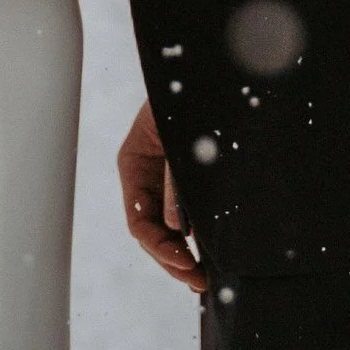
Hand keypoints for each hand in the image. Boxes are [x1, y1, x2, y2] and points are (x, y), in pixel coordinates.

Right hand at [119, 97, 200, 289]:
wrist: (215, 67)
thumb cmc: (192, 94)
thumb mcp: (178, 138)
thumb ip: (176, 182)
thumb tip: (177, 228)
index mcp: (134, 163)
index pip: (139, 221)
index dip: (160, 248)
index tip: (186, 264)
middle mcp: (148, 174)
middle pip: (153, 231)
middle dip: (174, 259)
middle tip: (199, 282)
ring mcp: (170, 176)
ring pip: (171, 227)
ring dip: (186, 252)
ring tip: (206, 277)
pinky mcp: (194, 175)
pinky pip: (191, 211)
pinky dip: (200, 232)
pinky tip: (216, 248)